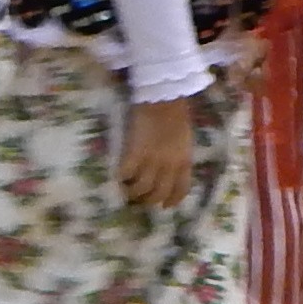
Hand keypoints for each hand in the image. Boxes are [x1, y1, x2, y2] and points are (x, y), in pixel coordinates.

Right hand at [118, 91, 197, 208]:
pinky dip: (121, 177)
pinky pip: (127, 173)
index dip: (172, 201)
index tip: (164, 207)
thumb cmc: (175, 112)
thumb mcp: (185, 138)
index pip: (180, 189)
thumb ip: (178, 155)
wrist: (163, 96)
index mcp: (184, 160)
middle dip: (148, 201)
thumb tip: (170, 169)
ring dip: (132, 192)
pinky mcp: (136, 151)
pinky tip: (118, 175)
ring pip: (142, 188)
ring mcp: (152, 159)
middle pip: (158, 193)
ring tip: (126, 190)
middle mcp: (170, 165)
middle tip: (139, 200)